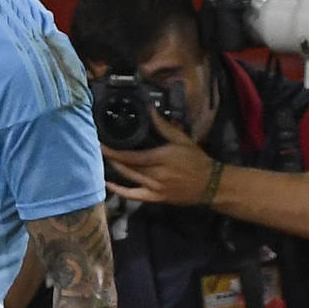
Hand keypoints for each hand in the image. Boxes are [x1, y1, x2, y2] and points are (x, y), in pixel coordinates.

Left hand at [103, 105, 218, 205]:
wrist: (210, 184)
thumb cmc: (196, 160)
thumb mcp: (182, 139)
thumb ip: (163, 126)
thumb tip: (149, 109)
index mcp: (161, 158)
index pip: (131, 156)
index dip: (113, 151)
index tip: (100, 144)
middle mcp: (155, 174)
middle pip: (127, 167)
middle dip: (111, 158)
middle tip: (98, 150)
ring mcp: (154, 188)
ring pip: (128, 179)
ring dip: (114, 170)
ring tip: (103, 161)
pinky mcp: (155, 198)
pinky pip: (133, 196)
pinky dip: (119, 191)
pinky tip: (109, 184)